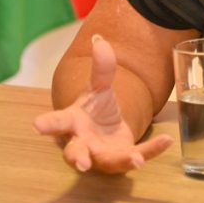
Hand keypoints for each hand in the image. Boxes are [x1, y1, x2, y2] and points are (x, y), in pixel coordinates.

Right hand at [33, 34, 173, 172]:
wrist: (108, 130)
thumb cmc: (95, 109)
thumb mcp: (99, 87)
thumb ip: (101, 68)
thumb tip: (99, 39)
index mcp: (73, 122)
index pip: (58, 122)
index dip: (48, 124)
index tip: (37, 124)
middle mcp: (83, 142)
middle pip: (75, 151)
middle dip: (77, 156)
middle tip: (81, 163)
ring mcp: (101, 154)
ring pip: (106, 162)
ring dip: (121, 161)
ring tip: (135, 161)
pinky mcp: (121, 158)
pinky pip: (136, 156)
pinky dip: (152, 150)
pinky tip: (166, 140)